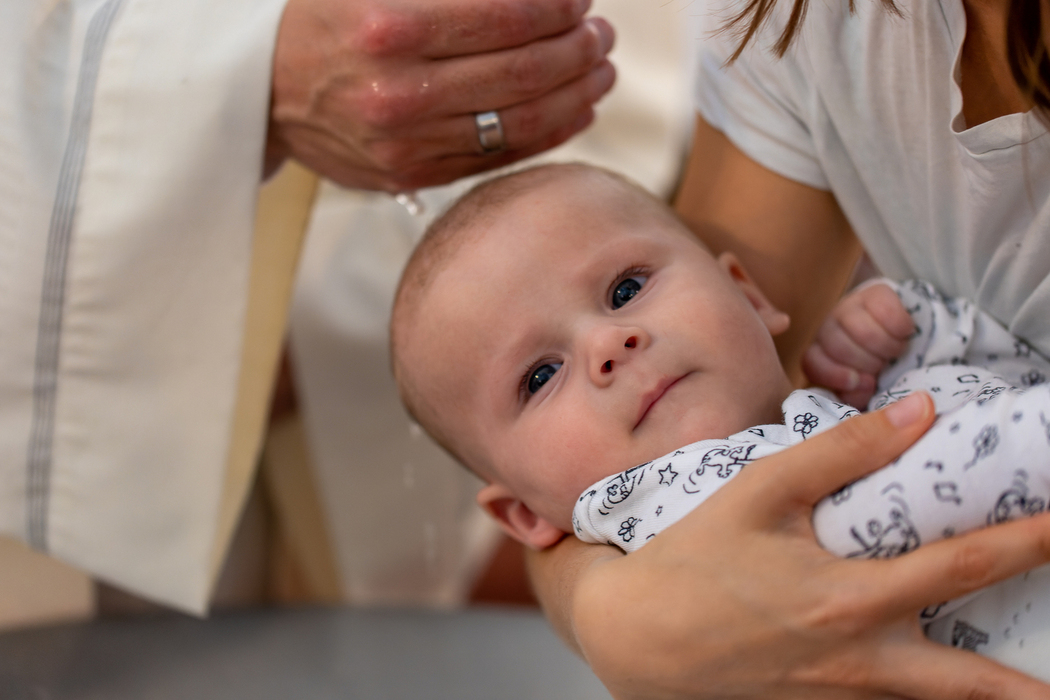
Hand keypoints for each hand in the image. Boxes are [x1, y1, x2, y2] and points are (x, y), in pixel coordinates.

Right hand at [266, 0, 615, 190]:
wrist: (262, 90)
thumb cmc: (324, 19)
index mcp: (387, 24)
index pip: (504, 14)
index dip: (557, 6)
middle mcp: (397, 88)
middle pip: (522, 71)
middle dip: (578, 49)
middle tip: (601, 35)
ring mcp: (405, 141)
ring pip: (520, 120)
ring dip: (576, 93)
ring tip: (600, 71)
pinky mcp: (411, 174)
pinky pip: (499, 157)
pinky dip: (549, 133)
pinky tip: (576, 110)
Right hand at [544, 393, 1049, 698]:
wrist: (634, 635)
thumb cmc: (695, 558)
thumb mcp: (761, 490)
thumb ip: (843, 451)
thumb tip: (919, 413)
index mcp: (849, 599)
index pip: (963, 568)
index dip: (1029, 544)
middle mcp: (860, 661)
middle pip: (975, 686)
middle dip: (1032, 688)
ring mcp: (841, 696)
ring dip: (987, 694)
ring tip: (1024, 680)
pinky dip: (922, 696)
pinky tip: (928, 673)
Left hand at [803, 281, 913, 407]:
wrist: (907, 334)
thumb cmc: (881, 366)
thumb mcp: (866, 387)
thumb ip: (856, 395)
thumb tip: (859, 391)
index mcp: (821, 354)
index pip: (812, 363)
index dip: (836, 375)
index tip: (862, 382)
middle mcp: (829, 328)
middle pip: (839, 347)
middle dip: (869, 363)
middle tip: (884, 365)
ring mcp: (849, 307)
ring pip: (863, 332)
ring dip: (887, 347)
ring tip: (896, 351)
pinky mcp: (876, 292)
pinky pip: (887, 312)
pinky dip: (901, 328)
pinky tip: (904, 333)